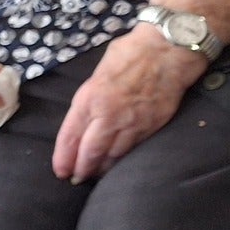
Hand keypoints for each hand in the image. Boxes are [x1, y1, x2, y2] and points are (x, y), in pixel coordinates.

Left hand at [51, 27, 203, 181]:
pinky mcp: (153, 125)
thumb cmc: (132, 52)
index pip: (71, 136)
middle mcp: (109, 115)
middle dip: (82, 169)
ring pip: (113, 154)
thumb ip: (91, 94)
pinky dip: (124, 159)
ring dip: (103, 168)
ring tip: (96, 175)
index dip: (64, 157)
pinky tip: (119, 163)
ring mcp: (133, 123)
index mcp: (89, 98)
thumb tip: (87, 110)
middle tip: (76, 179)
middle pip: (91, 151)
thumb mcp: (99, 71)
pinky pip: (134, 148)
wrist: (169, 50)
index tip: (60, 170)